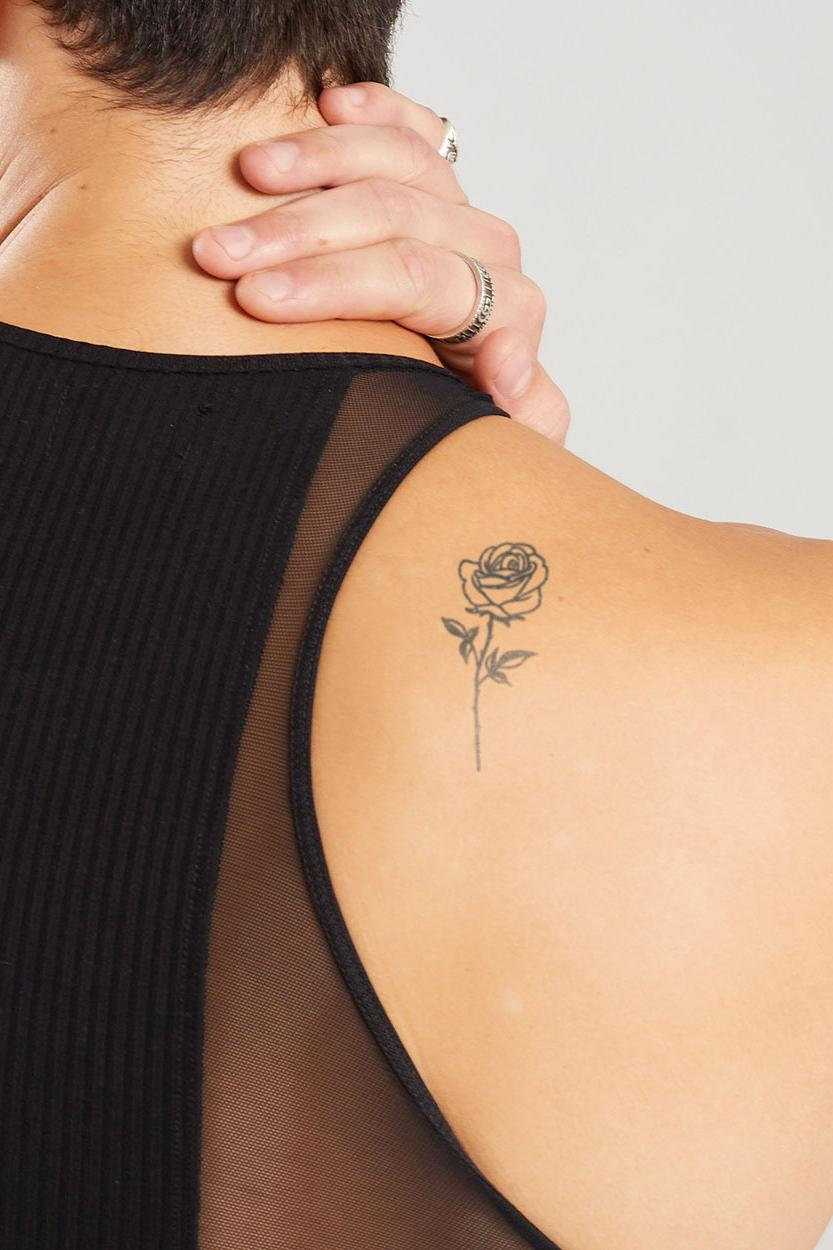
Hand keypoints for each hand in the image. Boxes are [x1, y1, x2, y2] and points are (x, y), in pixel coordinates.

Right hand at [192, 83, 569, 442]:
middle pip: (392, 216)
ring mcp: (462, 213)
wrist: (455, 419)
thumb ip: (518, 410)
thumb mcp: (492, 440)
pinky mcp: (439, 185)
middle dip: (295, 233)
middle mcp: (489, 253)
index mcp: (507, 312)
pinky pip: (412, 130)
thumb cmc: (458, 433)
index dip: (329, 284)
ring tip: (244, 172)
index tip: (253, 301)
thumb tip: (506, 352)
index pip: (413, 279)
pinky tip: (329, 101)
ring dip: (313, 160)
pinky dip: (372, 110)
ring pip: (396, 162)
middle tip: (216, 252)